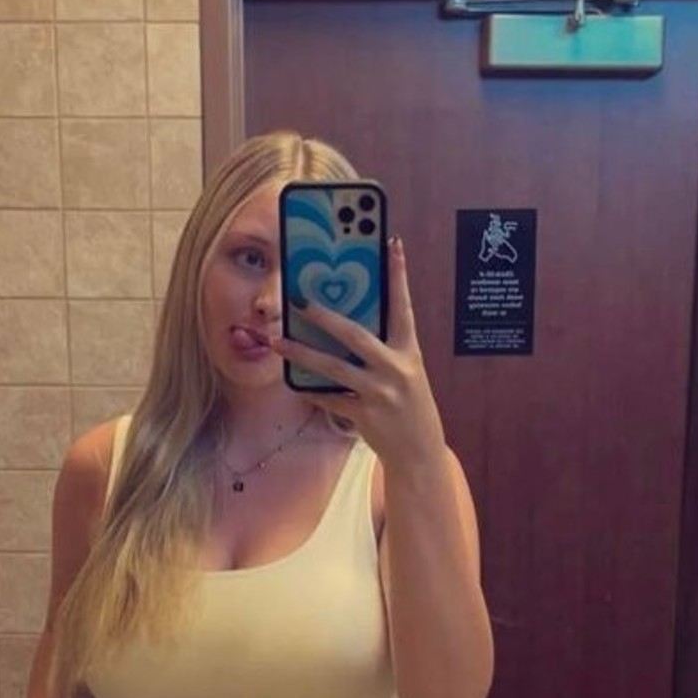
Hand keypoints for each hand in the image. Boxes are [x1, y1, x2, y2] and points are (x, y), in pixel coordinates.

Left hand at [270, 235, 444, 471]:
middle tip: (300, 301)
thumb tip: (347, 326)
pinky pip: (329, 399)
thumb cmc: (410, 408)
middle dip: (325, 317)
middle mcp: (396, 370)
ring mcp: (380, 394)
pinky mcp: (364, 416)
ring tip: (277, 341)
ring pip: (333, 368)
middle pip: (356, 335)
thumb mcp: (407, 373)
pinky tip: (294, 383)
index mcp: (409, 353)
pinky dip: (310, 391)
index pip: (403, 307)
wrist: (419, 452)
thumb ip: (384, 351)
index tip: (391, 245)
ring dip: (302, 354)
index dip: (398, 276)